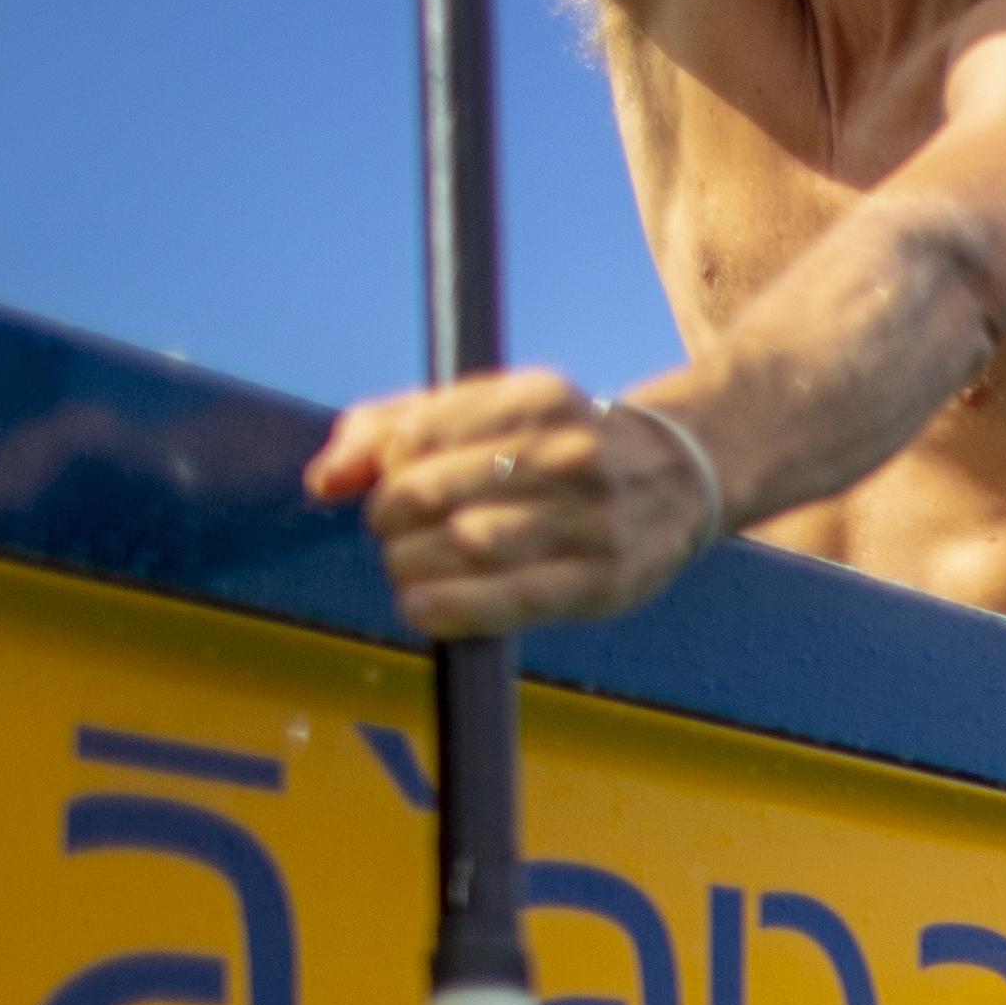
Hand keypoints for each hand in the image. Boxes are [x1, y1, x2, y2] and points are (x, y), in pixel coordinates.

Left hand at [309, 368, 718, 634]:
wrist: (682, 476)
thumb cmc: (557, 447)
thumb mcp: (488, 412)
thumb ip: (393, 429)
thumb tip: (324, 481)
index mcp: (535, 396)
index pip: (415, 434)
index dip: (383, 469)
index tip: (393, 486)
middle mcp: (569, 451)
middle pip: (427, 491)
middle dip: (389, 520)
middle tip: (395, 533)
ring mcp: (592, 518)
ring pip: (459, 546)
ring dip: (411, 565)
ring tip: (413, 568)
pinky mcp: (604, 581)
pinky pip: (505, 600)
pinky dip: (445, 608)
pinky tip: (422, 606)